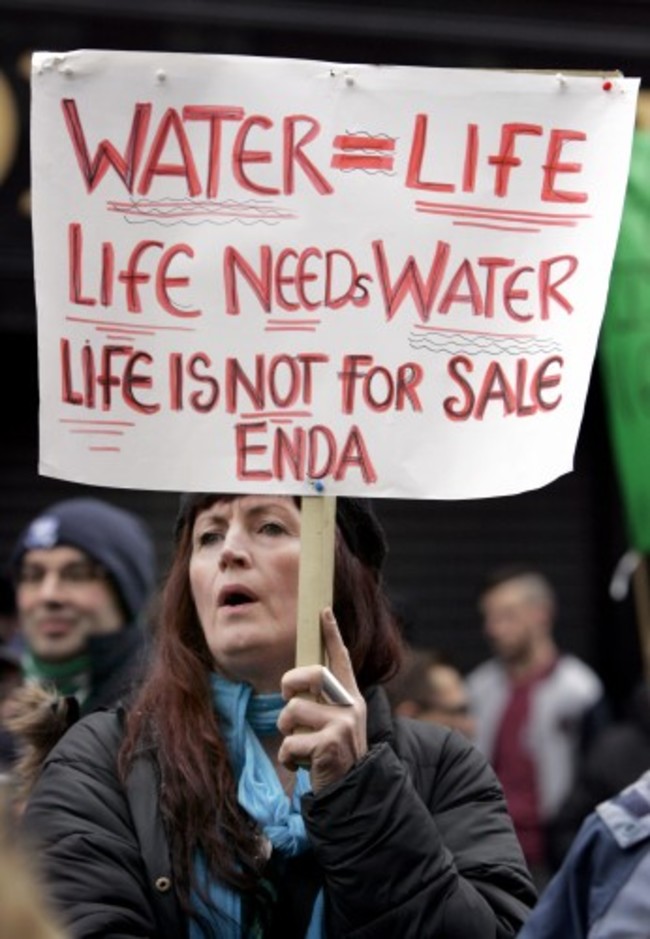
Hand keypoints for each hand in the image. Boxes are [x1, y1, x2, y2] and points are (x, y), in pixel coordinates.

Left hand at [277, 607, 367, 791]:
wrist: (354, 792)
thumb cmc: (336, 754)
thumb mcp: (337, 723)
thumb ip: (324, 703)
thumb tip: (298, 685)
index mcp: (350, 696)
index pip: (341, 658)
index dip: (332, 633)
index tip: (323, 610)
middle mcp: (350, 705)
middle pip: (311, 675)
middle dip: (290, 686)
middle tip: (289, 701)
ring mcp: (342, 724)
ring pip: (292, 712)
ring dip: (286, 732)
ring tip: (300, 746)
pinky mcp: (330, 745)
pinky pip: (290, 743)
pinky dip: (289, 758)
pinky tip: (303, 765)